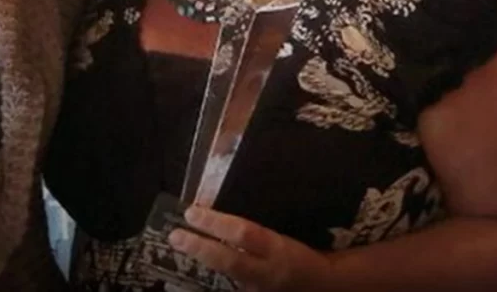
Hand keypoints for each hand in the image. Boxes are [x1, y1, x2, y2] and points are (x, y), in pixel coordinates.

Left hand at [168, 206, 331, 291]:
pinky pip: (227, 286)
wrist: (322, 287)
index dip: (216, 223)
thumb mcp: (280, 238)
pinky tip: (188, 273)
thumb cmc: (299, 255)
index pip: (243, 233)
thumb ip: (250, 232)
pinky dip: (207, 281)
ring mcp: (257, 290)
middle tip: (174, 235)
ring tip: (178, 249)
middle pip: (228, 261)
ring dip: (199, 265)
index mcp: (277, 249)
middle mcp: (266, 272)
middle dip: (199, 248)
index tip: (191, 212)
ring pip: (224, 279)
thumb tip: (212, 215)